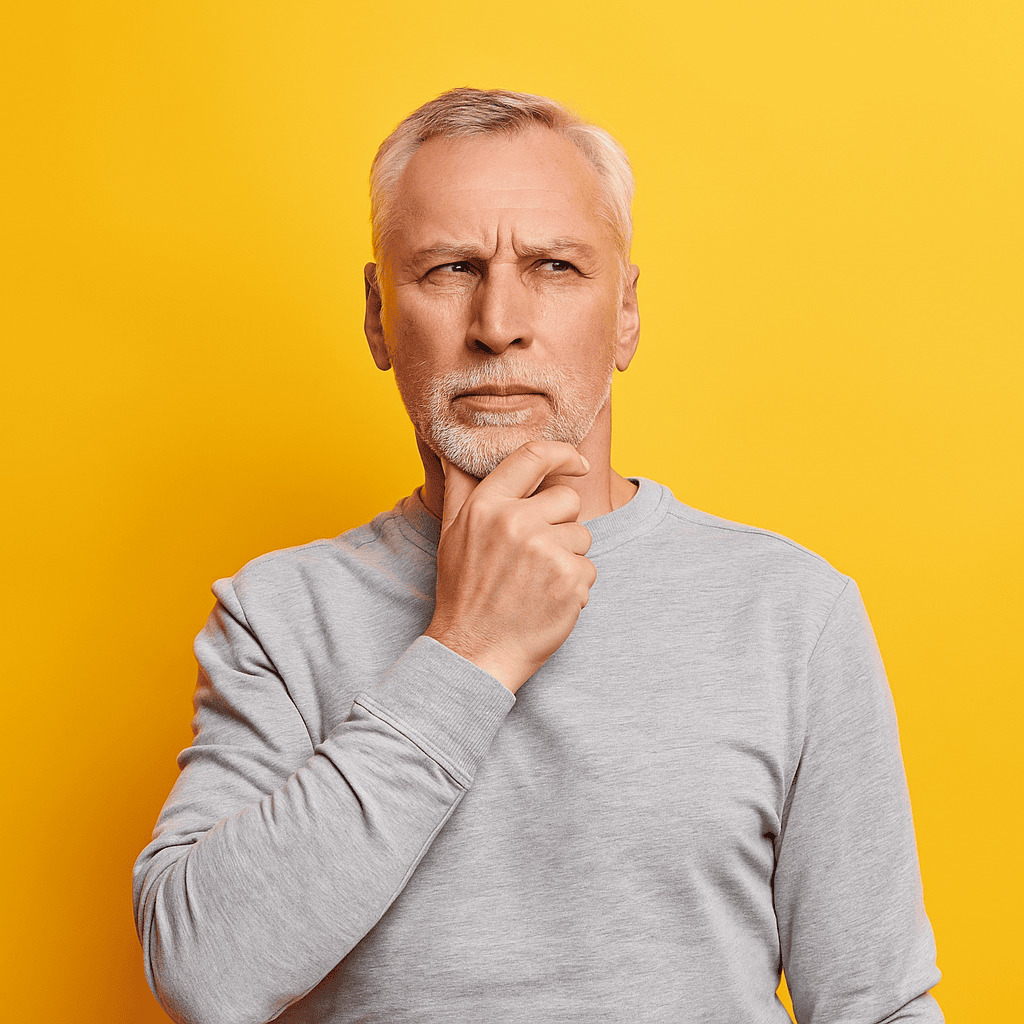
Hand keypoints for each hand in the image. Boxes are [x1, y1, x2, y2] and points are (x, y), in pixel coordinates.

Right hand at [424, 441, 595, 693]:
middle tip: (534, 557)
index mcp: (487, 505)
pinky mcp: (569, 579)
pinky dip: (575, 587)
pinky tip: (546, 602)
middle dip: (561, 524)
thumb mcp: (452, 535)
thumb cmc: (464, 594)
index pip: (533, 456)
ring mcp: (545, 550)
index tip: (578, 462)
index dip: (563, 454)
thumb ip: (460, 489)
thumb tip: (452, 450)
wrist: (473, 653)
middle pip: (568, 499)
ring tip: (536, 583)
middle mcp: (516, 522)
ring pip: (583, 537)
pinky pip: (590, 569)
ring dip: (568, 558)